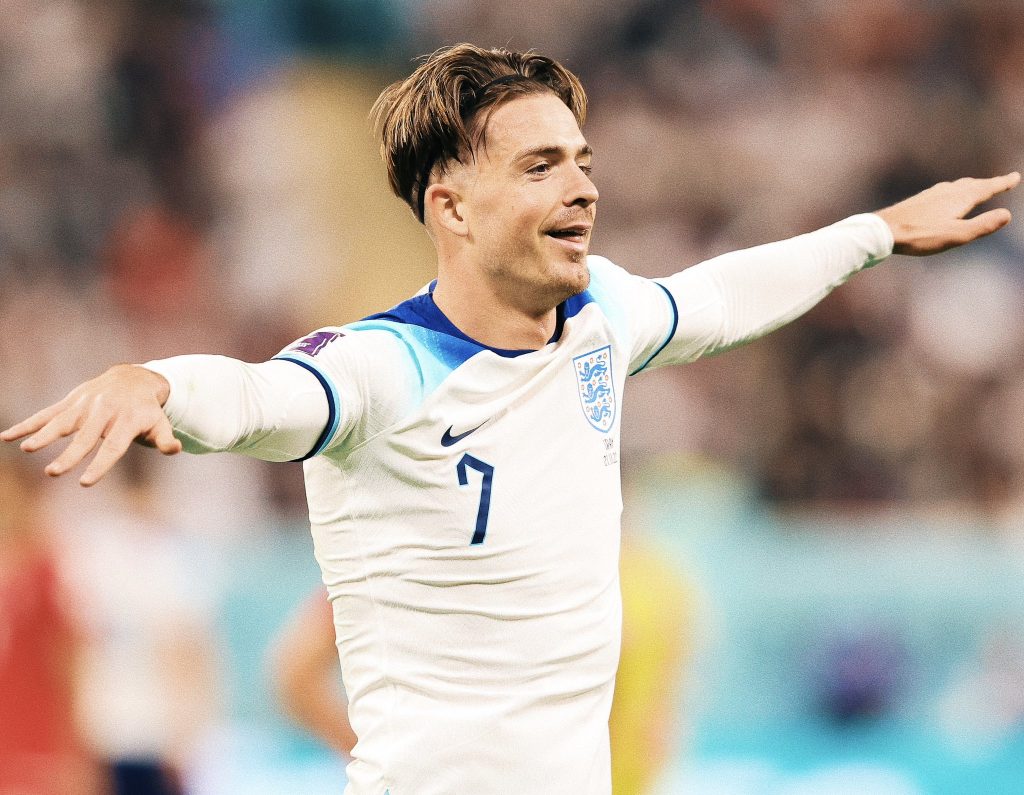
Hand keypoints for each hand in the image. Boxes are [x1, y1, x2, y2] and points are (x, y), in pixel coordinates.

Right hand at [0, 364, 180, 486]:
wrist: (133, 377)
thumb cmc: (147, 409)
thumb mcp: (160, 422)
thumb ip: (165, 438)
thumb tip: (176, 449)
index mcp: (127, 420)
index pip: (113, 446)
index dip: (100, 464)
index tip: (85, 482)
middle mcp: (105, 412)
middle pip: (85, 437)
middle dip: (69, 455)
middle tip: (53, 473)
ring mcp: (85, 405)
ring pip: (62, 422)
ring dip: (43, 435)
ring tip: (27, 449)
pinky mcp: (71, 401)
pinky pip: (47, 413)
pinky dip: (28, 424)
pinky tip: (8, 437)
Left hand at [875, 172, 1019, 255]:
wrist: (883, 231)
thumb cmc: (920, 235)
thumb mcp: (956, 235)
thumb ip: (982, 225)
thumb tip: (1007, 215)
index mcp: (959, 198)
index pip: (986, 188)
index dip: (1002, 183)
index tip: (1015, 176)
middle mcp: (946, 192)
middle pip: (972, 185)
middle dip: (988, 183)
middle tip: (1001, 181)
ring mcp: (930, 195)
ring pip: (956, 187)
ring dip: (970, 186)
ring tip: (975, 187)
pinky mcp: (918, 201)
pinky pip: (942, 192)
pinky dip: (953, 191)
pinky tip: (944, 198)